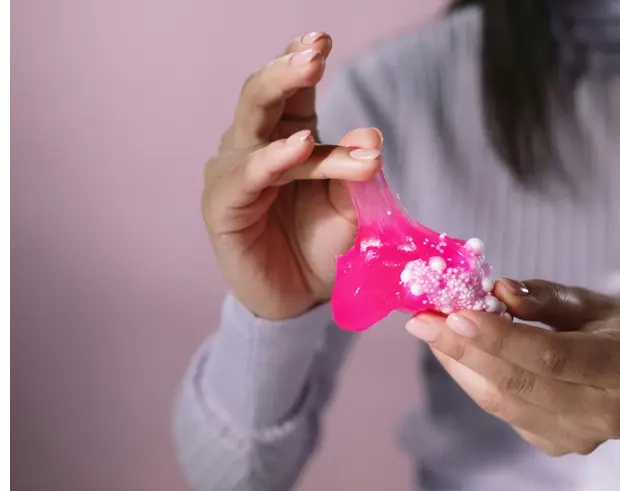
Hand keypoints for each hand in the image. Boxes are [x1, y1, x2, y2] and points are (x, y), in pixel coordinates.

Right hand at [202, 32, 383, 320]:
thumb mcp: (351, 207)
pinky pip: (249, 175)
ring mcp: (236, 172)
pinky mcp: (224, 205)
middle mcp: (256, 146)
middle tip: (316, 49)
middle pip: (263, 94)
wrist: (300, 297)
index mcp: (289, 136)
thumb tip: (371, 134)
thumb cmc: (323, 244)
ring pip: (260, 128)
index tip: (322, 38)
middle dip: (288, 67)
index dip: (302, 58)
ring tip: (315, 74)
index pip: (292, 90)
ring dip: (286, 97)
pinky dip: (274, 158)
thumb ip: (358, 173)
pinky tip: (300, 145)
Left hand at [404, 279, 619, 455]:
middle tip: (421, 321)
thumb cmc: (615, 330)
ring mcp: (579, 437)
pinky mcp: (555, 445)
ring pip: (503, 403)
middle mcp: (605, 413)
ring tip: (429, 331)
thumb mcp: (592, 302)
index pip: (551, 356)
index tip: (453, 314)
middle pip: (520, 384)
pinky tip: (455, 353)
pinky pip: (503, 412)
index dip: (499, 338)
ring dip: (460, 365)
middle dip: (463, 350)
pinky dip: (473, 380)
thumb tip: (496, 292)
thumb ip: (544, 298)